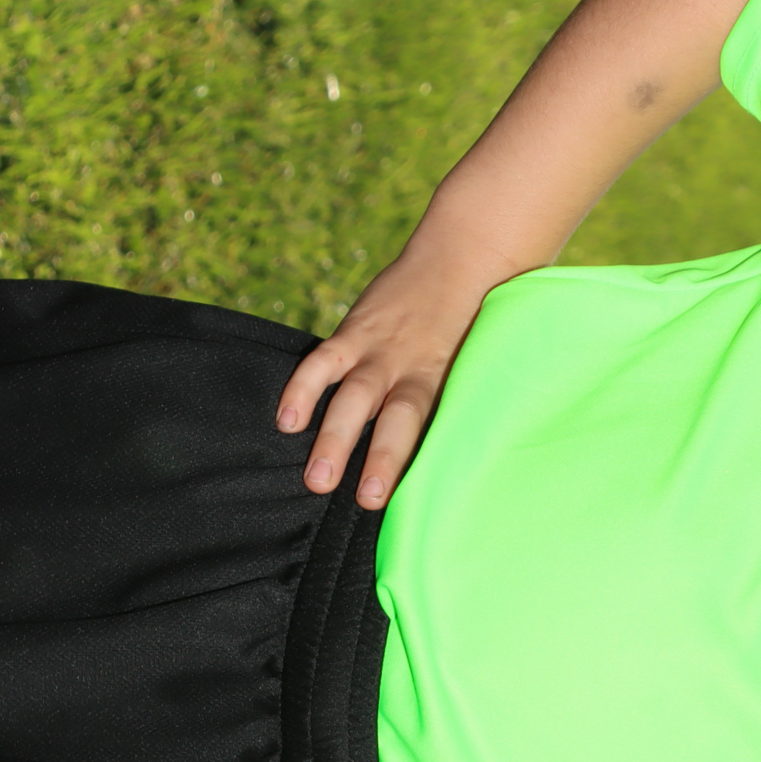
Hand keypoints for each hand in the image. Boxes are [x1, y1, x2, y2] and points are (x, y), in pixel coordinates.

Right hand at [276, 243, 518, 509]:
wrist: (463, 261)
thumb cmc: (474, 326)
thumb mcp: (474, 366)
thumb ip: (455, 404)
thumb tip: (456, 460)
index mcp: (447, 386)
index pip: (433, 431)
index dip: (420, 464)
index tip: (410, 500)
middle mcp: (414, 372)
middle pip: (396, 420)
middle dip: (378, 460)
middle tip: (364, 499)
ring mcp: (381, 352)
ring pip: (354, 398)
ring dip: (333, 438)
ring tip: (315, 480)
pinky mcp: (354, 333)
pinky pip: (322, 362)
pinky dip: (302, 390)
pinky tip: (285, 421)